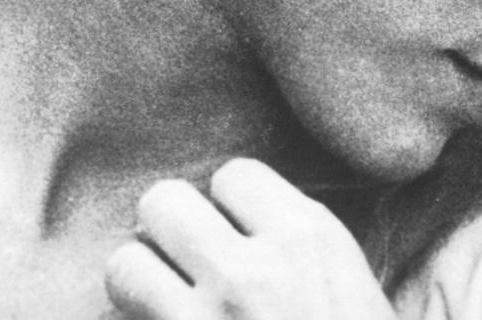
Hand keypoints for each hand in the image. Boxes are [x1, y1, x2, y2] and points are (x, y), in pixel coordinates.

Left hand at [105, 157, 397, 319]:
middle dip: (170, 232)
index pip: (233, 174)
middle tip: (189, 269)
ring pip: (123, 264)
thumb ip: (299, 251)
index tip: (242, 240)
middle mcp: (249, 273)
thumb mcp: (358, 297)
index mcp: (309, 243)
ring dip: (137, 285)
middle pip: (162, 201)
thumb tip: (235, 223)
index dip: (231, 207)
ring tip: (164, 309)